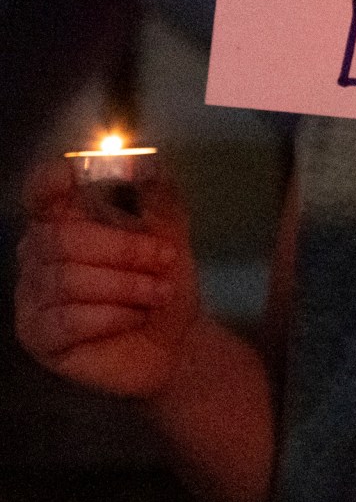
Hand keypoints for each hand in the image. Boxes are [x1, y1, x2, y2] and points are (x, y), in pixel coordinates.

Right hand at [15, 160, 201, 398]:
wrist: (176, 339)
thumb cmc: (164, 280)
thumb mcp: (170, 231)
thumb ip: (157, 195)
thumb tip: (147, 161)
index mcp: (63, 220)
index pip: (40, 193)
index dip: (50, 181)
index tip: (72, 174)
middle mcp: (38, 255)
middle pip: (63, 237)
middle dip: (125, 248)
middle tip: (165, 259)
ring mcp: (32, 296)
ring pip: (69, 280)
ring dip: (127, 285)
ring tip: (158, 293)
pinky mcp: (38, 335)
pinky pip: (68, 319)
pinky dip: (112, 316)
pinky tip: (133, 316)